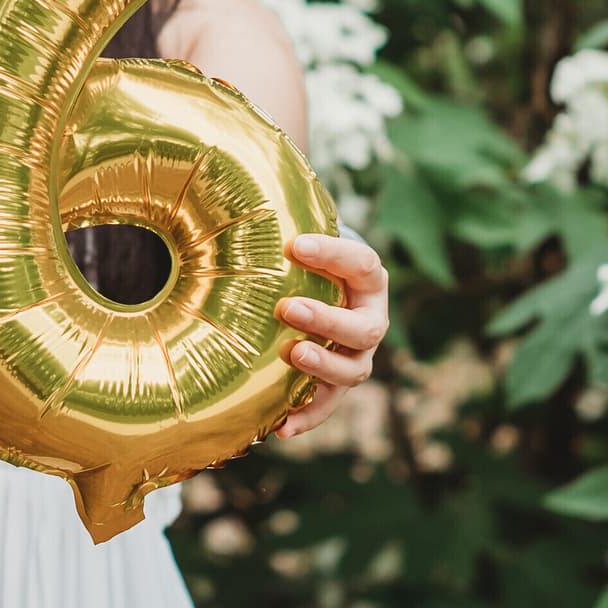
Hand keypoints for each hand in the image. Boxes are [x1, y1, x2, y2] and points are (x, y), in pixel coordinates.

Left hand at [272, 231, 389, 439]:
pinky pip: (325, 407)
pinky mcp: (335, 385)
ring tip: (290, 354)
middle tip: (286, 307)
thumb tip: (236, 179)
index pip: (360, 264)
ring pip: (352, 370)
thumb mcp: (302, 237)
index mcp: (368, 279)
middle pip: (363, 329)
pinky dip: (306, 418)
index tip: (294, 245)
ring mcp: (356, 357)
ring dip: (321, 367)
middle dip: (327, 320)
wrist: (320, 291)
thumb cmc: (304, 262)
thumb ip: (282, 219)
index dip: (333, 255)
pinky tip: (281, 428)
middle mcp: (370, 319)